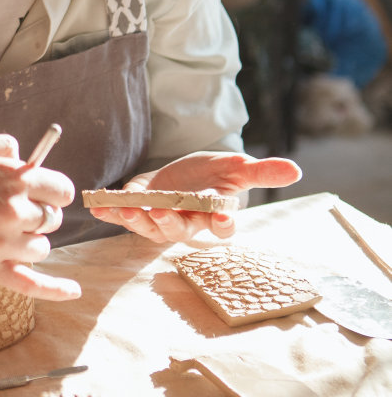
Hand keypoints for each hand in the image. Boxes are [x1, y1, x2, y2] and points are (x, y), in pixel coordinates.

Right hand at [0, 135, 80, 300]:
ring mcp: (1, 243)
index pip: (61, 189)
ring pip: (40, 248)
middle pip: (51, 220)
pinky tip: (74, 291)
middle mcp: (13, 210)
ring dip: (29, 242)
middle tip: (12, 214)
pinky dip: (57, 290)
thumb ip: (2, 147)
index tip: (44, 194)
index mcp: (13, 177)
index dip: (53, 191)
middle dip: (39, 216)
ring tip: (0, 234)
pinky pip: (32, 284)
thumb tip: (24, 155)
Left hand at [87, 150, 301, 245]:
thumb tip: (296, 169)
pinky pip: (124, 216)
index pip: (222, 226)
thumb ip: (263, 172)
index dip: (221, 224)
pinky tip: (99, 208)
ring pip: (150, 227)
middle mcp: (188, 223)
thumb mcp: (238, 166)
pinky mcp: (139, 210)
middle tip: (164, 212)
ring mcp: (161, 219)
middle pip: (180, 229)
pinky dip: (111, 213)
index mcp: (215, 216)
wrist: (186, 172)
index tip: (220, 219)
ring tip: (130, 209)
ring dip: (138, 220)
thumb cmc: (215, 173)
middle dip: (171, 223)